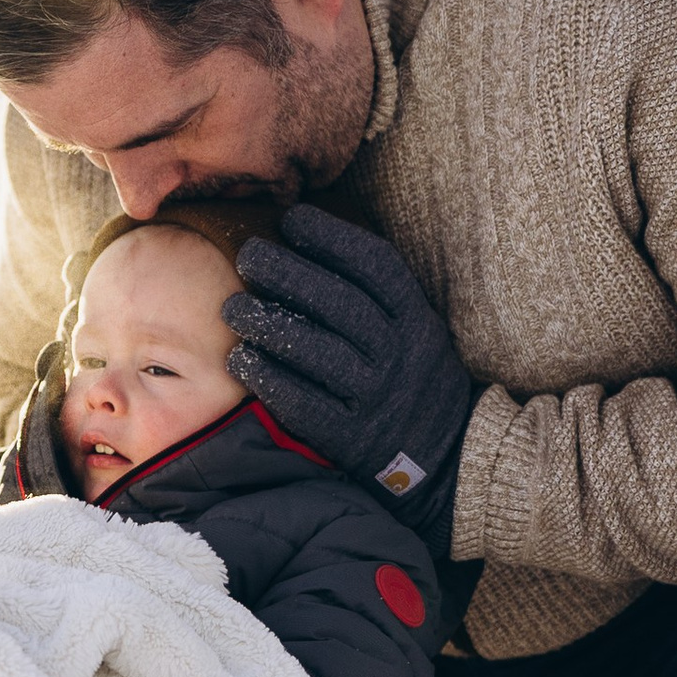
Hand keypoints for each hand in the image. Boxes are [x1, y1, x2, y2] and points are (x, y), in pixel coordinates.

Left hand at [220, 206, 472, 544]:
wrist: (441, 456)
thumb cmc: (407, 374)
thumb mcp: (411, 327)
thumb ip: (371, 290)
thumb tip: (305, 231)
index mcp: (417, 319)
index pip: (378, 268)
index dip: (334, 239)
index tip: (293, 219)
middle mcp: (401, 356)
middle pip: (343, 305)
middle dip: (290, 274)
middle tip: (248, 255)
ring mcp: (376, 398)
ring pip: (320, 353)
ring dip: (270, 325)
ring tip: (234, 306)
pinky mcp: (350, 437)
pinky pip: (304, 403)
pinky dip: (270, 379)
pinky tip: (241, 358)